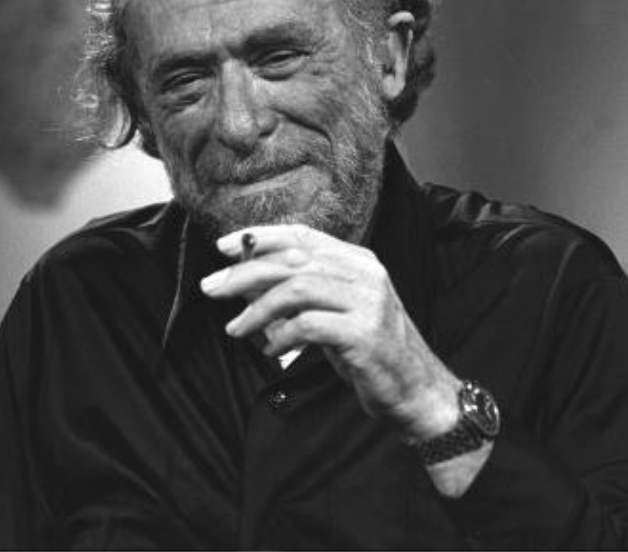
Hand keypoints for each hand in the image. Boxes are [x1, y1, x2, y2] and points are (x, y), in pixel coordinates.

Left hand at [200, 223, 461, 440]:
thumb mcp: (331, 314)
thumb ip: (296, 294)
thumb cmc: (368, 351)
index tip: (224, 247)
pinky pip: (308, 326)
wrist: (416, 390)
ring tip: (235, 328)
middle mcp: (365, 274)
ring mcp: (368, 302)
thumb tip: (243, 280)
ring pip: (297, 288)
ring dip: (256, 309)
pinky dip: (281, 336)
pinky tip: (270, 350)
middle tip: (211, 288)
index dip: (259, 238)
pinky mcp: (365, 334)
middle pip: (292, 260)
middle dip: (245, 272)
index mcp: (358, 261)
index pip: (302, 236)